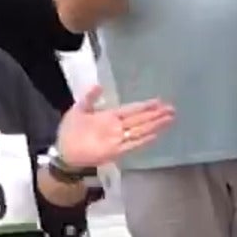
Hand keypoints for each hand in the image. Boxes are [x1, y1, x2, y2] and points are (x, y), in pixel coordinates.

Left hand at [55, 86, 175, 168]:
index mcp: (110, 116)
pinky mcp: (116, 151)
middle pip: (141, 119)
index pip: (132, 109)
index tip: (160, 101)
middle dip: (156, 114)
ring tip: (170, 119)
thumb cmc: (70, 130)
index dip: (146, 105)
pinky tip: (155, 135)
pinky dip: (143, 140)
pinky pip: (133, 145)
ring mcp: (118, 139)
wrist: (64, 151)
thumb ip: (90, 98)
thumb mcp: (78, 110)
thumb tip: (99, 85)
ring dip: (155, 125)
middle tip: (172, 109)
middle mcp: (118, 127)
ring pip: (141, 130)